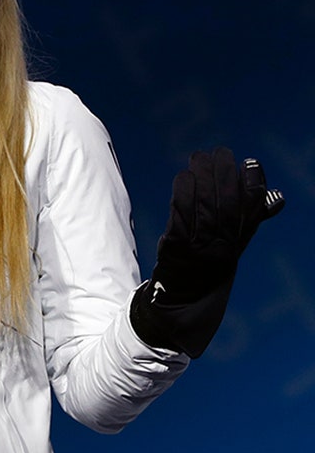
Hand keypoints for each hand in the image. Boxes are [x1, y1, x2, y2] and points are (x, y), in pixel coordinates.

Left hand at [130, 147, 283, 356]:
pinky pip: (181, 216)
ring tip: (200, 157)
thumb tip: (277, 197)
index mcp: (238, 243)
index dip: (253, 185)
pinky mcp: (176, 247)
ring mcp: (199, 248)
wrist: (182, 300)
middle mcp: (223, 246)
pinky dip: (183, 194)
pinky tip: (183, 177)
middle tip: (220, 153)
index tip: (250, 162)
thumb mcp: (232, 243)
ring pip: (204, 208)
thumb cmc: (209, 263)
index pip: (252, 211)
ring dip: (202, 178)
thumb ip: (250, 219)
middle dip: (225, 175)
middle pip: (228, 205)